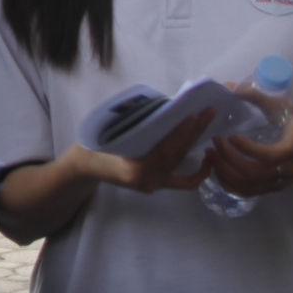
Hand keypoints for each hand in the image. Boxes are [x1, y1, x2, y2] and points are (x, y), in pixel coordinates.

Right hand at [70, 110, 216, 193]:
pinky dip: (198, 173)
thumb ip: (134, 125)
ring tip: (207, 121)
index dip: (180, 133)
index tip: (194, 115)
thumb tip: (162, 106)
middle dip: (194, 131)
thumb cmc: (91, 147)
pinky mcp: (157, 185)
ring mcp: (153, 185)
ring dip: (196, 141)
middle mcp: (147, 181)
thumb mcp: (108, 133)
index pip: (164, 150)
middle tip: (209, 111)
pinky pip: (183, 182)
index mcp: (134, 170)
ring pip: (181, 162)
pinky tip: (207, 158)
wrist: (83, 169)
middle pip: (177, 154)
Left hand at [209, 103, 292, 197]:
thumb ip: (258, 97)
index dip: (248, 149)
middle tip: (214, 143)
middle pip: (256, 174)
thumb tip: (231, 87)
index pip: (270, 156)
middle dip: (230, 160)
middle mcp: (290, 169)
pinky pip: (250, 192)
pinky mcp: (275, 187)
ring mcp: (282, 181)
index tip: (230, 136)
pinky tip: (218, 170)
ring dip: (226, 173)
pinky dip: (231, 184)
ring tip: (211, 155)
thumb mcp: (284, 105)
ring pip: (250, 186)